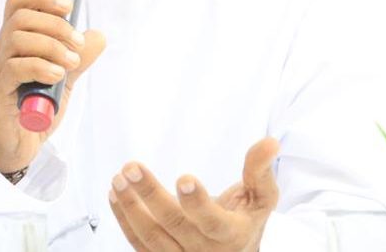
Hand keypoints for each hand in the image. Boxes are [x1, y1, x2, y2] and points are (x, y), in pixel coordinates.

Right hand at [0, 0, 104, 172]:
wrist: (19, 145)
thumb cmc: (36, 107)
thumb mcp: (62, 79)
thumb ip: (78, 58)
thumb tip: (98, 36)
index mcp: (12, 41)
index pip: (17, 3)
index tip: (69, 6)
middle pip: (20, 17)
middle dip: (55, 25)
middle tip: (78, 43)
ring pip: (17, 39)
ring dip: (52, 45)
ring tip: (72, 62)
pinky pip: (15, 68)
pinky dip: (41, 67)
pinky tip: (57, 75)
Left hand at [109, 138, 279, 251]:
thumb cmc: (245, 219)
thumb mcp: (261, 198)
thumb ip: (260, 171)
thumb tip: (270, 142)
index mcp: (232, 235)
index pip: (212, 221)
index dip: (197, 202)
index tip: (183, 177)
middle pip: (174, 225)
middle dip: (150, 195)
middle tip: (131, 168)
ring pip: (151, 237)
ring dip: (131, 207)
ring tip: (118, 178)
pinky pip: (139, 244)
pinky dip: (124, 219)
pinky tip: (115, 194)